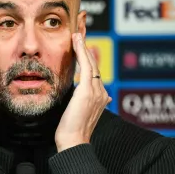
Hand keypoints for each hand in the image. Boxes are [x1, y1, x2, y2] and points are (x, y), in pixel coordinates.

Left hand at [55, 33, 111, 151]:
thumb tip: (98, 98)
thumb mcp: (80, 113)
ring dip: (83, 46)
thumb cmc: (72, 130)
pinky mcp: (88, 91)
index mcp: (101, 97)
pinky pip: (87, 66)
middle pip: (95, 64)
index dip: (88, 57)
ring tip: (77, 32)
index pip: (94, 72)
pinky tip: (77, 41)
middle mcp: (102, 92)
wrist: (73, 142)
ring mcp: (97, 91)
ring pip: (92, 63)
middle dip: (86, 47)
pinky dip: (82, 51)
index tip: (81, 45)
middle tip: (80, 31)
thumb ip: (87, 102)